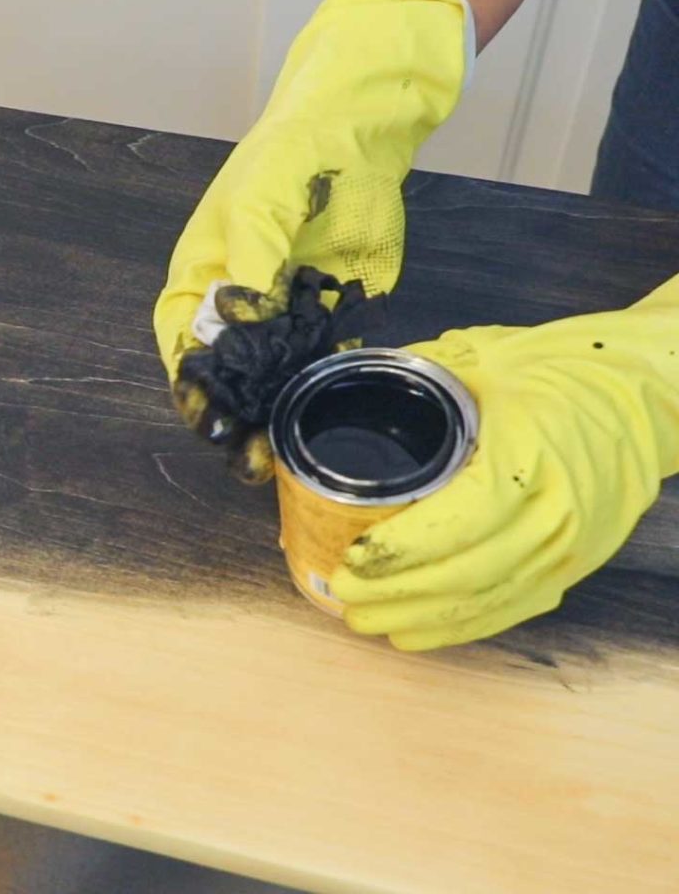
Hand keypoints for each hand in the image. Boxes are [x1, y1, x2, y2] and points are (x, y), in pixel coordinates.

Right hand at [153, 0, 468, 480]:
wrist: (360, 132)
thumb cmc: (289, 156)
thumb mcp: (257, 206)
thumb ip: (248, 269)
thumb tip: (235, 331)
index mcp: (204, 277)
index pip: (184, 339)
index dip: (189, 381)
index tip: (204, 416)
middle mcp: (242, 306)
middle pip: (229, 371)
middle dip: (233, 414)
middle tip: (245, 457)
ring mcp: (288, 315)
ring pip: (275, 377)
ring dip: (275, 417)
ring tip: (280, 460)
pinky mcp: (333, 315)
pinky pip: (325, 361)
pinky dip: (323, 391)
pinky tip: (326, 421)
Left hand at [331, 280, 678, 649]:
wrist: (647, 394)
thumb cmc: (566, 370)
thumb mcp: (487, 357)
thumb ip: (419, 375)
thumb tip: (351, 387)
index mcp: (529, 460)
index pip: (458, 523)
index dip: (399, 551)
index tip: (350, 560)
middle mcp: (554, 516)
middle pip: (465, 573)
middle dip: (396, 593)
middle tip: (343, 596)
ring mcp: (568, 549)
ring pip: (484, 600)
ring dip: (420, 618)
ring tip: (366, 620)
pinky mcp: (573, 566)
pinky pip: (510, 608)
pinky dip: (460, 627)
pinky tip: (416, 633)